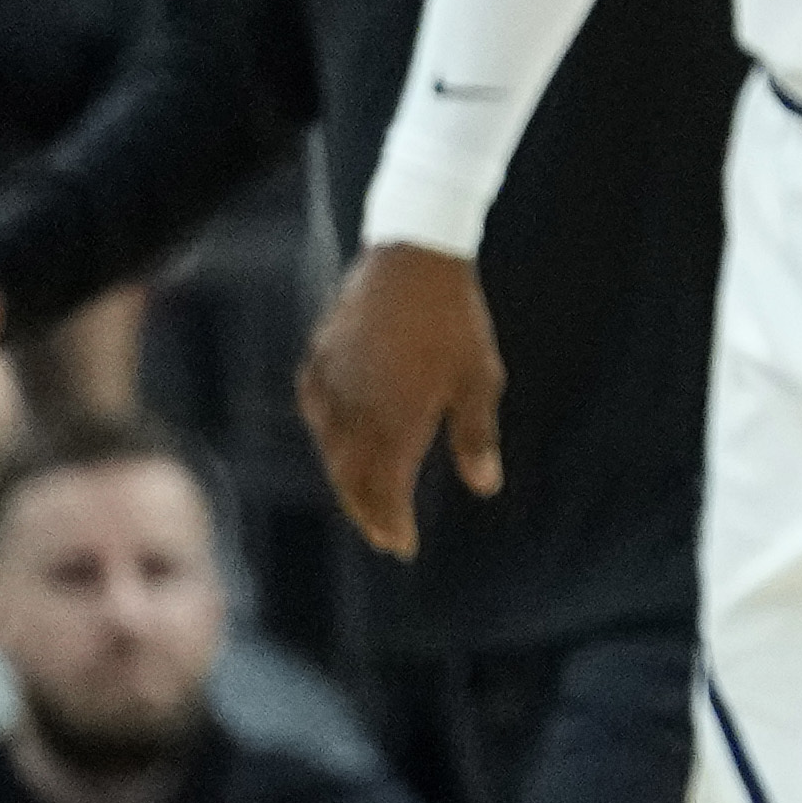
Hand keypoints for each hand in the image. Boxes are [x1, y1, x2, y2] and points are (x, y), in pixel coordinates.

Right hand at [301, 243, 505, 555]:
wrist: (413, 255)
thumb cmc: (454, 320)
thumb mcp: (478, 380)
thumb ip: (477, 436)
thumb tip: (486, 486)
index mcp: (393, 425)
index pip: (385, 494)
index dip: (392, 525)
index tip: (403, 547)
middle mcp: (355, 412)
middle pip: (350, 479)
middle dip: (366, 512)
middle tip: (382, 535)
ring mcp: (332, 384)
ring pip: (329, 448)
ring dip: (345, 478)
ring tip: (363, 495)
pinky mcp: (319, 357)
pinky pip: (315, 410)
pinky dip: (326, 436)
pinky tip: (336, 439)